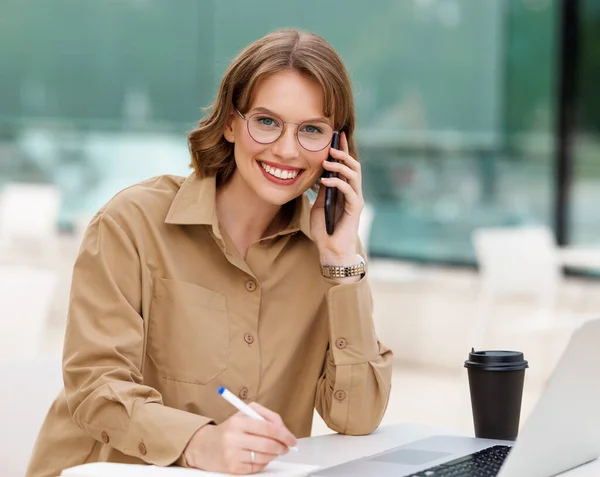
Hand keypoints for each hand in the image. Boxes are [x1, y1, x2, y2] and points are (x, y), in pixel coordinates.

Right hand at [183, 402, 297, 474]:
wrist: (204, 445)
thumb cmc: (230, 429)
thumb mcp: (245, 413)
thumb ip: (267, 417)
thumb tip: (285, 430)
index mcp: (238, 421)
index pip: (268, 428)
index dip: (284, 434)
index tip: (292, 439)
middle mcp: (234, 437)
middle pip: (268, 445)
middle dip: (282, 447)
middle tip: (286, 447)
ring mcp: (232, 454)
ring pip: (264, 457)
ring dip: (274, 455)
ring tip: (273, 451)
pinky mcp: (232, 468)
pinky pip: (257, 467)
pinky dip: (263, 462)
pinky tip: (261, 457)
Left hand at [311, 131, 363, 265]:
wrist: (331, 250)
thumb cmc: (325, 230)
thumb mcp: (318, 205)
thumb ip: (322, 191)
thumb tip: (319, 174)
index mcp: (344, 190)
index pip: (346, 165)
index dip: (343, 150)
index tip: (337, 135)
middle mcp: (353, 192)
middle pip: (354, 166)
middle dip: (343, 154)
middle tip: (331, 147)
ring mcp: (355, 200)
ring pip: (354, 175)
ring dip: (341, 166)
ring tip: (327, 162)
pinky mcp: (355, 209)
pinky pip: (349, 191)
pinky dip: (337, 183)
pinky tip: (325, 180)